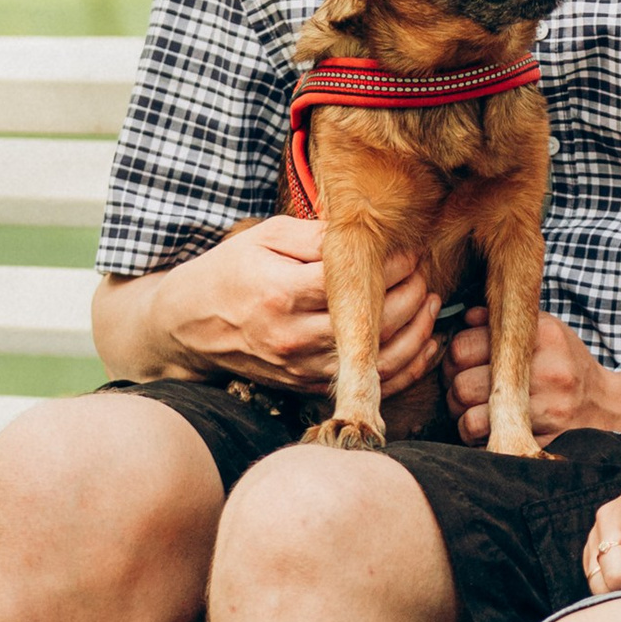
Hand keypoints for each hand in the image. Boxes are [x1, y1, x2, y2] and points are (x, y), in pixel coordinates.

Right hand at [130, 218, 433, 394]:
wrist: (190, 325)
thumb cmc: (230, 271)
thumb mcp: (265, 237)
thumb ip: (315, 236)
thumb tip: (365, 236)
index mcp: (282, 291)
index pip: (353, 283)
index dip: (391, 267)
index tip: (409, 250)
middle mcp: (293, 335)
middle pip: (373, 322)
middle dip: (412, 294)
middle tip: (424, 272)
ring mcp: (301, 366)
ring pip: (378, 359)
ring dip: (416, 331)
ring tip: (430, 302)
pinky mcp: (306, 386)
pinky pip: (367, 383)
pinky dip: (406, 367)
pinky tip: (426, 342)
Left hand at [444, 307, 620, 445]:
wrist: (609, 406)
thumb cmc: (569, 366)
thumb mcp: (546, 333)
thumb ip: (508, 322)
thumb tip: (467, 317)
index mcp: (543, 337)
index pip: (467, 345)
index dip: (454, 356)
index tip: (459, 362)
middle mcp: (547, 372)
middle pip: (465, 385)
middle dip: (454, 389)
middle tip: (460, 389)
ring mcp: (547, 411)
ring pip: (472, 420)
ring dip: (463, 418)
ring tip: (472, 410)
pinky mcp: (545, 441)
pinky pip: (491, 444)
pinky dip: (480, 439)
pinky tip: (489, 428)